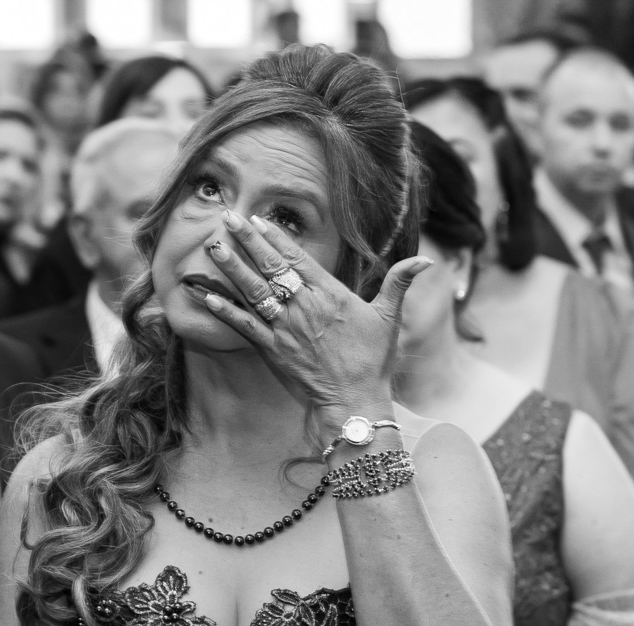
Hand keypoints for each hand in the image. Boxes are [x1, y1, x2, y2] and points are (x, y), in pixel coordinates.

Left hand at [201, 209, 431, 425]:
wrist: (355, 400)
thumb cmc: (373, 360)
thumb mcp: (390, 318)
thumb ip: (400, 282)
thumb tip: (426, 260)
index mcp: (330, 295)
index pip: (298, 259)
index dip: (277, 238)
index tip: (259, 219)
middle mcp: (305, 307)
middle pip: (271, 267)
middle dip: (248, 241)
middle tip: (228, 217)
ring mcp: (286, 328)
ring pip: (254, 291)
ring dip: (232, 268)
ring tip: (214, 246)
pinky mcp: (273, 350)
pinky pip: (245, 326)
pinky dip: (226, 310)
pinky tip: (207, 295)